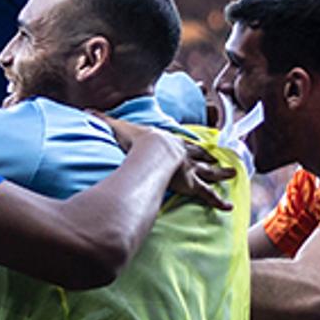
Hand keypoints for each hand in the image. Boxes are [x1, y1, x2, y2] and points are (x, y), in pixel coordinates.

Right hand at [96, 114, 233, 210]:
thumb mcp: (117, 128)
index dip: (190, 146)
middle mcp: (183, 156)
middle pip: (200, 156)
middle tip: (222, 159)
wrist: (149, 150)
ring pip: (209, 173)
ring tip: (234, 175)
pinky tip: (228, 207)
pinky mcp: (191, 185)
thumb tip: (86, 112)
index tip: (200, 146)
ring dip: (221, 174)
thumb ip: (103, 121)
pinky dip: (217, 201)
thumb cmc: (136, 140)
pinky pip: (207, 195)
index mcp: (168, 143)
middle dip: (211, 158)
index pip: (182, 144)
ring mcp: (189, 170)